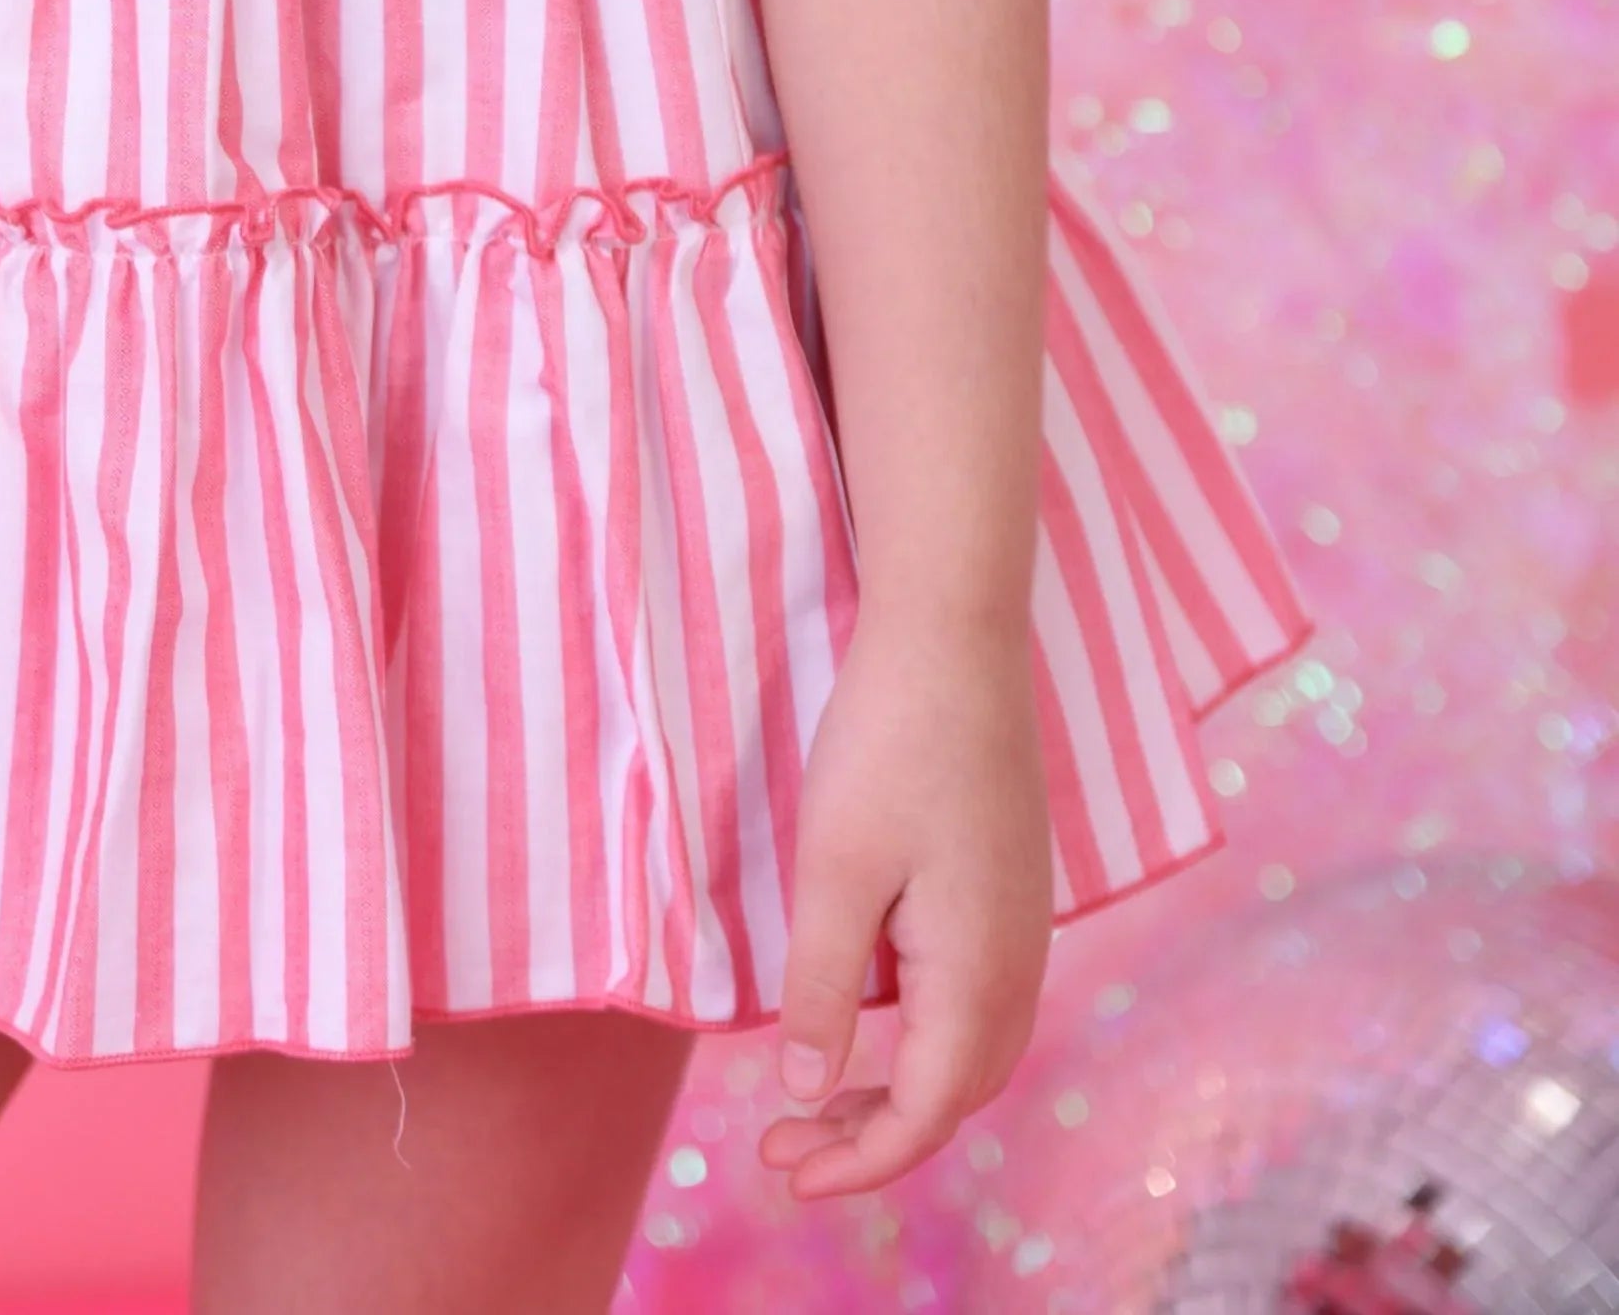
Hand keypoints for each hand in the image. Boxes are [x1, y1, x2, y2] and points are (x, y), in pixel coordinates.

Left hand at [757, 616, 1053, 1202]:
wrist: (955, 636)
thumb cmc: (888, 745)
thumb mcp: (834, 872)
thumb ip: (824, 990)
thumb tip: (812, 1090)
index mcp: (978, 976)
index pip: (923, 1114)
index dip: (855, 1161)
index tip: (782, 1170)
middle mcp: (1019, 965)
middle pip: (955, 1096)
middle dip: (874, 1136)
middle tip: (785, 1143)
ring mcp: (1024, 925)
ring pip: (973, 1051)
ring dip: (903, 1088)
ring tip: (820, 1094)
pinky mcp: (1013, 887)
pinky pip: (979, 1000)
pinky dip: (926, 1036)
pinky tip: (872, 1009)